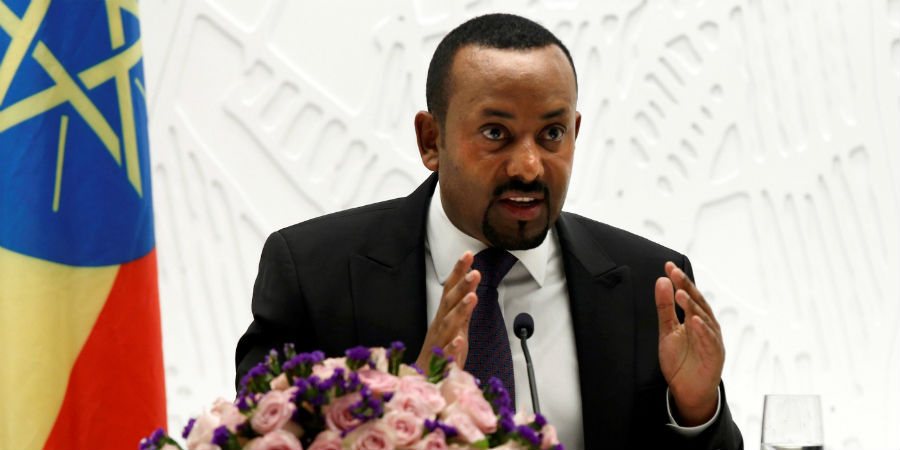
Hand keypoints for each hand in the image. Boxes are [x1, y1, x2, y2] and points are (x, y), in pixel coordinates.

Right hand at [416, 251, 480, 368]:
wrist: (424, 379)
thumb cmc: (442, 350)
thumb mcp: (455, 325)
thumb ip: (462, 307)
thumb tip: (471, 286)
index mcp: (444, 315)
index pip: (451, 289)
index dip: (458, 272)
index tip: (468, 254)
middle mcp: (440, 326)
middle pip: (450, 303)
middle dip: (462, 286)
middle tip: (475, 272)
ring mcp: (440, 343)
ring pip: (449, 325)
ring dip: (460, 310)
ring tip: (471, 297)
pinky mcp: (442, 363)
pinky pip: (447, 355)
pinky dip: (452, 348)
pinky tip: (459, 341)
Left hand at [655, 261, 723, 425]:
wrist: (688, 391)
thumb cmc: (681, 360)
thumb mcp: (667, 331)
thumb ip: (665, 307)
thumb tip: (662, 281)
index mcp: (695, 319)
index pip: (688, 295)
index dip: (679, 281)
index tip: (668, 267)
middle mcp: (705, 326)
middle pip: (698, 303)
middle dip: (687, 287)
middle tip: (675, 273)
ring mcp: (712, 340)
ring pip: (704, 319)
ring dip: (693, 306)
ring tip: (682, 294)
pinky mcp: (714, 356)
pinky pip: (709, 341)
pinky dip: (703, 331)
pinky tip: (695, 320)